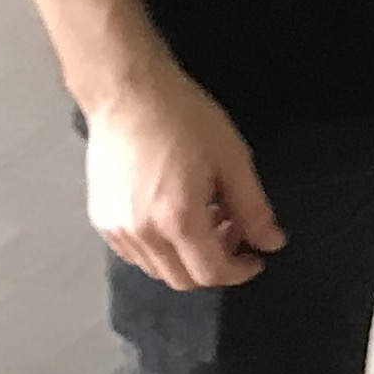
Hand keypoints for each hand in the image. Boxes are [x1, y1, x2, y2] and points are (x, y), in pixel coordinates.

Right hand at [87, 62, 283, 289]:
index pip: (211, 273)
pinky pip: (136, 254)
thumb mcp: (232, 158)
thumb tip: (272, 243)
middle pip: (183, 280)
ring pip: (158, 270)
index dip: (239, 271)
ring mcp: (116, 231)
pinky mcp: (101, 221)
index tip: (257, 256)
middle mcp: (142, 235)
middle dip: (215, 266)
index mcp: (178, 220)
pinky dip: (161, 249)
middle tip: (233, 231)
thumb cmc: (185, 119)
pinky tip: (175, 215)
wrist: (128, 94)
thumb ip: (253, 208)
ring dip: (187, 258)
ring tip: (206, 218)